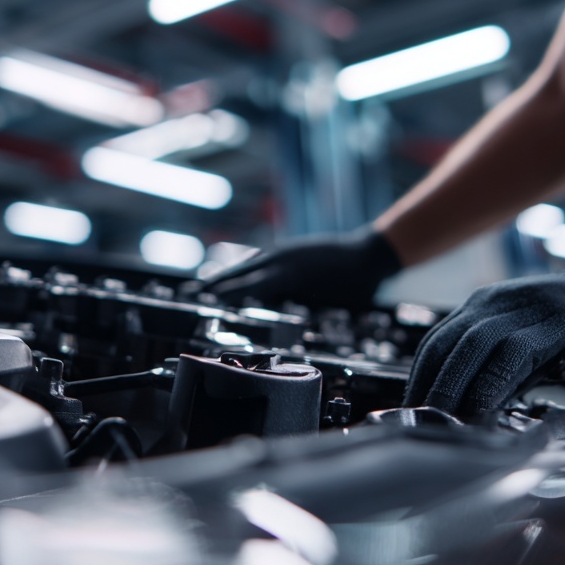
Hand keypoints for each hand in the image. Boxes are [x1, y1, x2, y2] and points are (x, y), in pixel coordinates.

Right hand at [200, 228, 401, 310]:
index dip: (223, 295)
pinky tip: (244, 275)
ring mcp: (285, 252)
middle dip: (217, 283)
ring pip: (249, 264)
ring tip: (210, 285)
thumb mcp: (323, 303)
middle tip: (193, 292)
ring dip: (229, 275)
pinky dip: (248, 268)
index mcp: (284, 273)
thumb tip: (267, 314)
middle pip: (240, 272)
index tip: (202, 301)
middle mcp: (280, 260)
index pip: (244, 286)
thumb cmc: (352, 285)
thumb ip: (294, 307)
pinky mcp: (292, 251)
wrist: (371, 255)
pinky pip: (262, 259)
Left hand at [404, 264, 564, 413]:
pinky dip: (494, 383)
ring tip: (445, 423)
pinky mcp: (557, 318)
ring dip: (456, 387)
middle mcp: (498, 301)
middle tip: (420, 426)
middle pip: (448, 344)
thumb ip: (499, 362)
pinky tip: (486, 409)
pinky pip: (515, 353)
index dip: (420, 377)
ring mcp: (526, 305)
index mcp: (485, 305)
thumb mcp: (529, 338)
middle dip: (430, 387)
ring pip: (475, 347)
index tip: (411, 411)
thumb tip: (468, 407)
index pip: (438, 342)